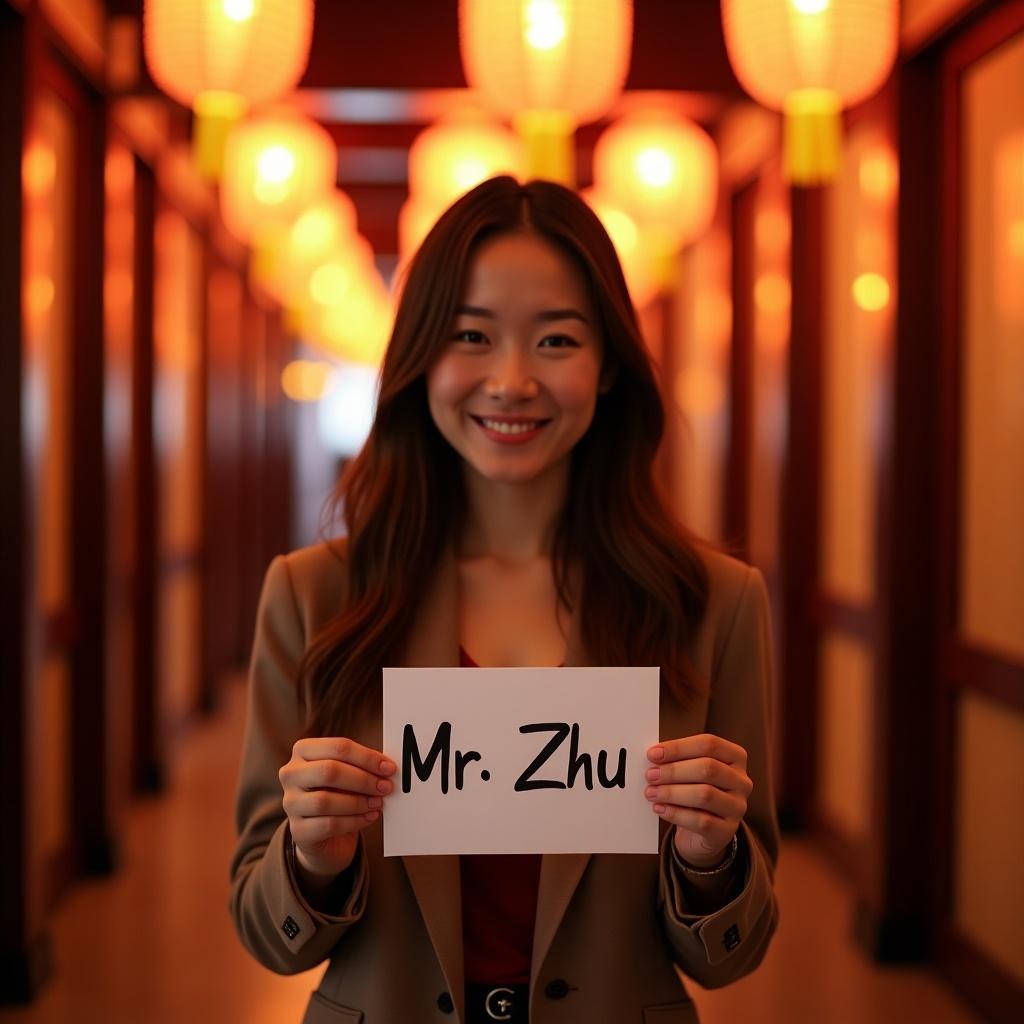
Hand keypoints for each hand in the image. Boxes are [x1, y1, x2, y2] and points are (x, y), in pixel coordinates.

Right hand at [279, 737, 396, 881]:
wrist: (322, 832)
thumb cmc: (337, 792)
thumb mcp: (347, 773)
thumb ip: (362, 766)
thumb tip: (387, 768)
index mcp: (303, 750)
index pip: (338, 747)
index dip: (366, 757)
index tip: (388, 767)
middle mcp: (291, 774)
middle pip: (329, 771)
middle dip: (363, 779)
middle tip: (385, 787)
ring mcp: (290, 803)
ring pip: (325, 801)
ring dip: (358, 802)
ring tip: (378, 803)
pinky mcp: (297, 830)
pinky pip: (328, 825)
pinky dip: (354, 821)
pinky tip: (369, 817)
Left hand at [645, 733, 751, 868]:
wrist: (705, 830)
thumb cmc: (695, 790)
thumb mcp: (691, 771)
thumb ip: (678, 760)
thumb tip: (654, 756)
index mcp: (735, 757)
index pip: (709, 744)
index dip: (679, 747)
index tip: (653, 754)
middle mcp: (741, 781)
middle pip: (708, 768)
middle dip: (674, 771)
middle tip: (650, 775)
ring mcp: (737, 807)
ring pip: (705, 795)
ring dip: (672, 792)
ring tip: (651, 792)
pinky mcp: (727, 831)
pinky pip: (701, 821)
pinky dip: (676, 813)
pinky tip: (659, 808)